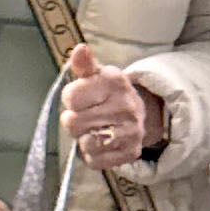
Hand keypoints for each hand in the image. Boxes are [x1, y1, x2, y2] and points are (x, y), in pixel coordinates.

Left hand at [63, 44, 152, 171]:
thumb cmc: (106, 93)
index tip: (81, 98)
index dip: (71, 99)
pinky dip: (92, 155)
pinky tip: (100, 143)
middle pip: (73, 123)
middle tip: (85, 116)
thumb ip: (83, 64)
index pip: (71, 97)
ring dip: (83, 139)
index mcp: (115, 81)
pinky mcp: (131, 152)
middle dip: (74, 121)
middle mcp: (126, 106)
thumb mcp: (95, 74)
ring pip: (85, 143)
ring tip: (92, 129)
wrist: (138, 113)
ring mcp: (131, 131)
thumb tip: (80, 49)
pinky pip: (95, 161)